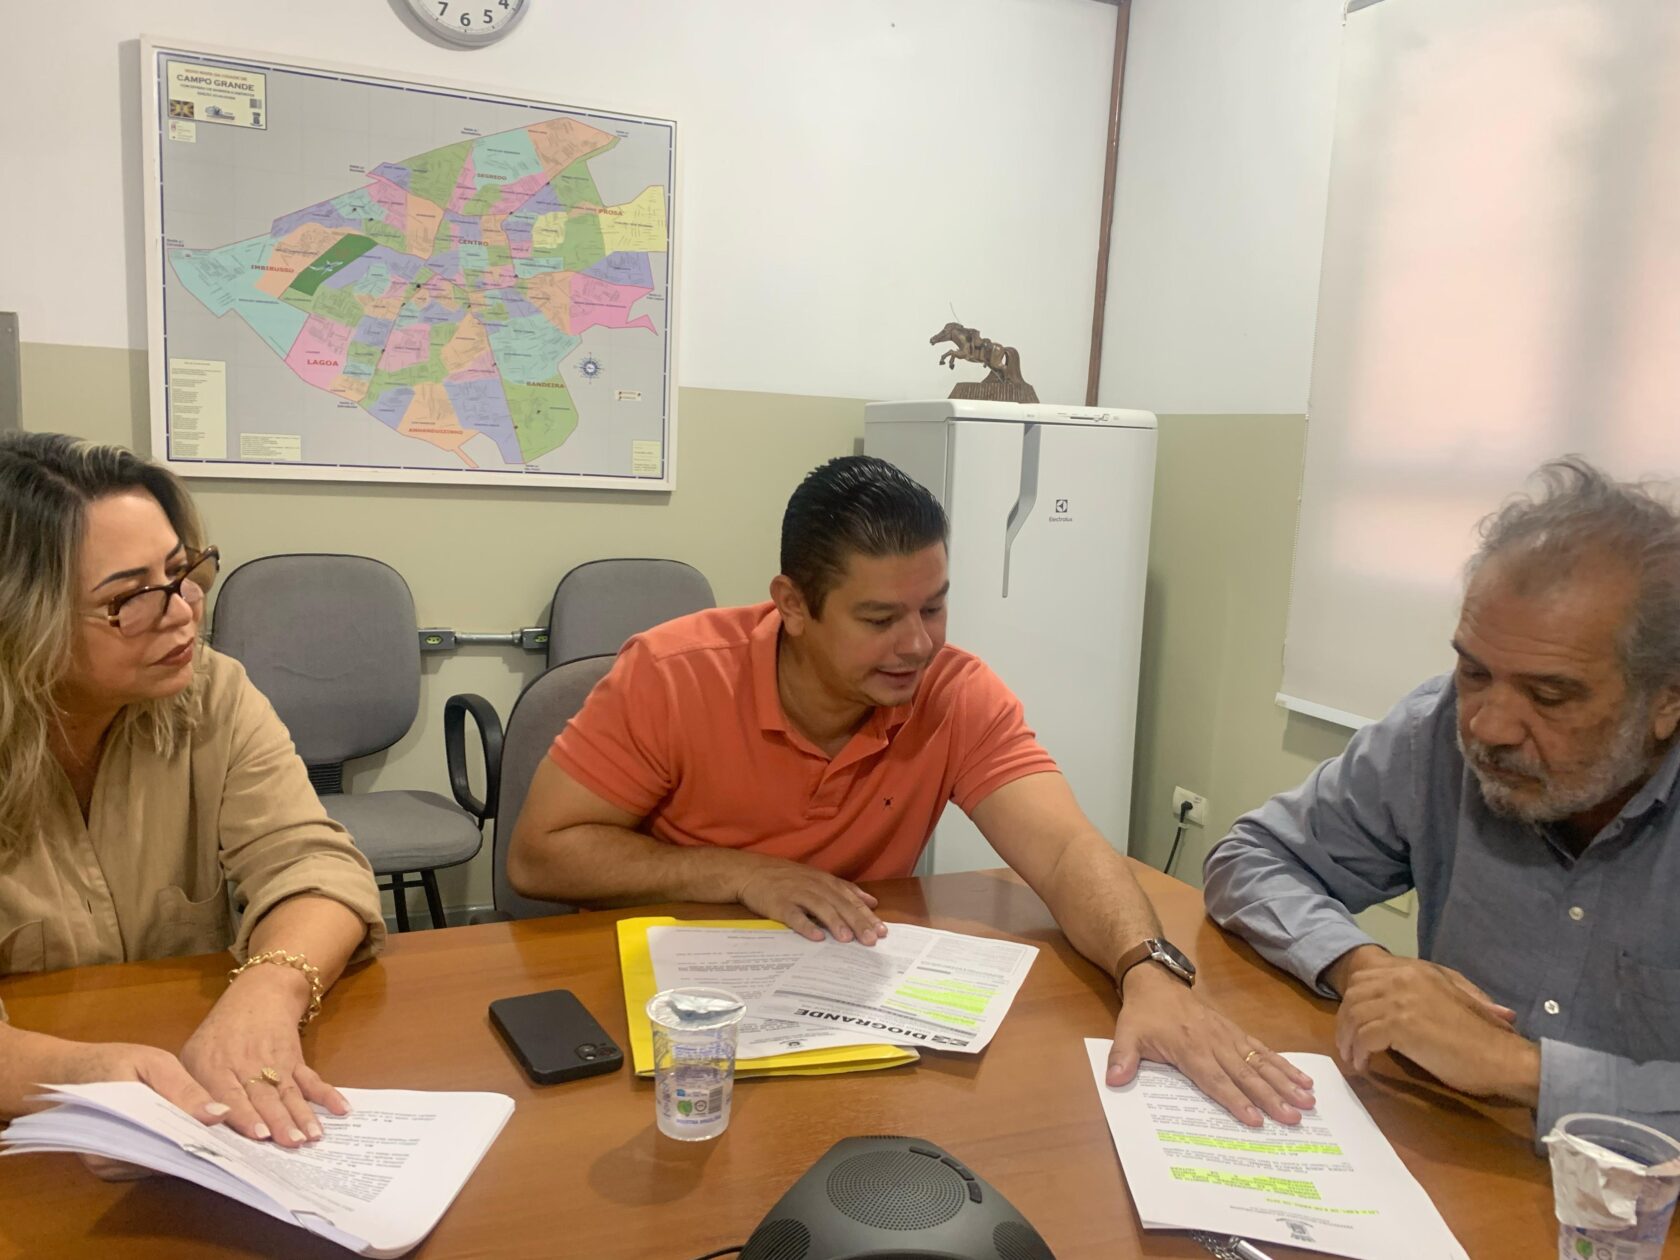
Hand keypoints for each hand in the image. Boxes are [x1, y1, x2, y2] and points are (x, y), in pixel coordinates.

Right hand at [56, 1039, 232, 1179]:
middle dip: (203, 1149)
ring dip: (190, 1152)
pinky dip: (173, 1152)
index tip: (239, 1137)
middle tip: (239, 1139)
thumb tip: (219, 1114)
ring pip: (162, 1166)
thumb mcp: (150, 1062)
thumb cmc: (108, 1063)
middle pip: (168, 1160)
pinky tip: (195, 1139)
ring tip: (224, 1138)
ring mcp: (108, 1168)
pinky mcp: (110, 1169)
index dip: (207, 1142)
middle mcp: (109, 1158)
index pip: (173, 1144)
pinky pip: (150, 1164)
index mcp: (120, 1128)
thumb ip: (183, 1088)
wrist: (61, 1076)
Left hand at [179, 964, 348, 1147]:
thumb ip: (191, 1090)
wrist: (259, 995)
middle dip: (280, 1121)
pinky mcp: (297, 1062)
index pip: (231, 1093)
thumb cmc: (219, 1034)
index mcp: (218, 1066)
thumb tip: (191, 1129)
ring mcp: (277, 1063)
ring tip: (315, 1136)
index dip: (245, 1114)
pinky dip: (328, 1095)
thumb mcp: (193, 1056)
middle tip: (293, 1143)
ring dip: (304, 1115)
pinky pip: (313, 1080)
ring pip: (290, 1092)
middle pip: (266, 1097)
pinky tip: (342, 1109)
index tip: (259, 1134)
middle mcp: (250, 1066)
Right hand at [736, 857, 886, 944]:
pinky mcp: (778, 904)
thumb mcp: (817, 878)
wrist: (751, 871)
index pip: (850, 898)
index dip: (866, 914)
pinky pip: (794, 916)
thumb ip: (844, 890)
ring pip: (820, 908)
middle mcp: (814, 886)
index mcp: (825, 881)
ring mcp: (796, 894)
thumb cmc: (786, 877)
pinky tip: (816, 937)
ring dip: (835, 923)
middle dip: (857, 922)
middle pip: (840, 904)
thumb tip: (870, 901)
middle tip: (871, 940)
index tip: (882, 930)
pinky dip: (806, 926)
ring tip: (848, 939)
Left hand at [1106, 964, 1316, 1126]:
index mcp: (1189, 1048)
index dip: (1234, 1099)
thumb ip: (1121, 1058)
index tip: (1255, 1119)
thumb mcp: (1126, 1034)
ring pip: (1260, 1062)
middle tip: (1293, 1117)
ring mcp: (1228, 1036)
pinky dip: (1284, 1065)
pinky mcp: (1236, 1032)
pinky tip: (1303, 1079)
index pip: (1214, 1079)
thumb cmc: (1142, 1014)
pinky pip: (1263, 1050)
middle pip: (1245, 1074)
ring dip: (1285, 1082)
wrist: (1156, 981)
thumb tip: (1114, 1081)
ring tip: (1308, 1101)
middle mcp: (1214, 1042)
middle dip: (1270, 1097)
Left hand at [1332, 949, 1537, 1102]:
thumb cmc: (1482, 1036)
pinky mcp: (1401, 1024)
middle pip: (1354, 995)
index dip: (1353, 1002)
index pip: (1365, 979)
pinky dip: (1359, 1052)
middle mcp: (1405, 978)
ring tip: (1353, 1057)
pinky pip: (1364, 1036)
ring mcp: (1402, 1000)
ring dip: (1348, 1039)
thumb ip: (1429, 992)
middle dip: (1344, 1021)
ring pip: (1355, 1016)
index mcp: (1417, 970)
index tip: (1352, 1023)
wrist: (1502, 1057)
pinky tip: (1364, 1064)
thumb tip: (1406, 1001)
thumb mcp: (1456, 1000)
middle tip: (1346, 1044)